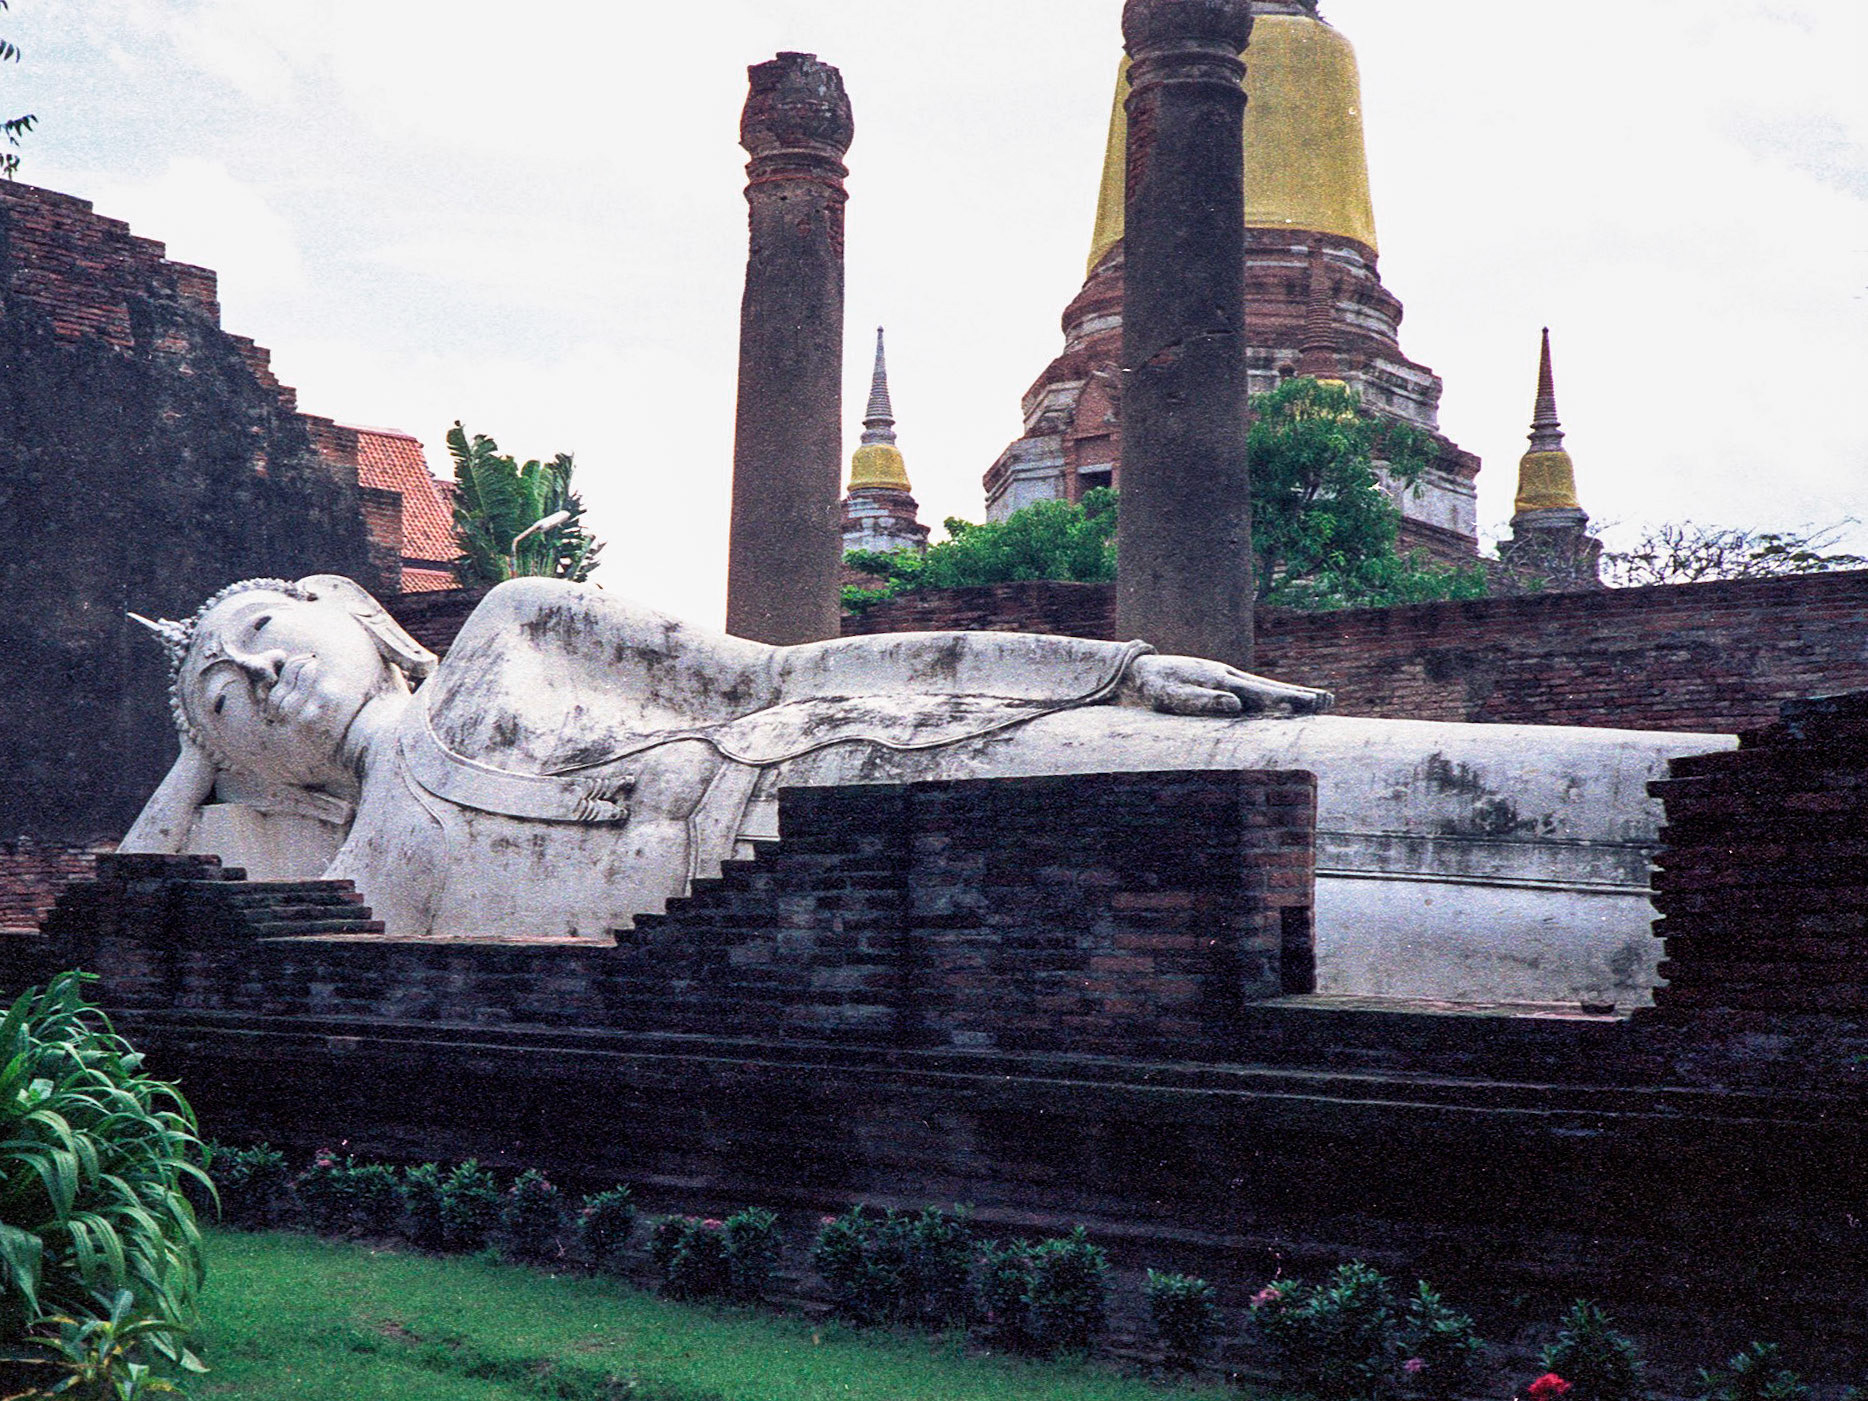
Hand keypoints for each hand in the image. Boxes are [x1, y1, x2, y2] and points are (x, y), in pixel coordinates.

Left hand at [1125, 655, 1333, 716]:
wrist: (1140, 670)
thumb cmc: (1154, 687)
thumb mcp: (1172, 697)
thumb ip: (1202, 701)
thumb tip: (1235, 705)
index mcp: (1220, 680)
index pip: (1261, 692)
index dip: (1287, 699)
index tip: (1311, 704)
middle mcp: (1228, 676)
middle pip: (1270, 687)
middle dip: (1300, 695)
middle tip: (1329, 701)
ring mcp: (1226, 677)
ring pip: (1265, 687)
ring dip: (1291, 694)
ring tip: (1318, 700)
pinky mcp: (1221, 682)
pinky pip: (1253, 691)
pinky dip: (1273, 695)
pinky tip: (1283, 702)